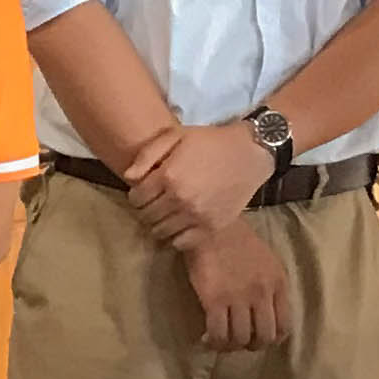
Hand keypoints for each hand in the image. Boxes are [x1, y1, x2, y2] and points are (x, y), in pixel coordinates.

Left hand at [127, 120, 274, 245]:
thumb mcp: (177, 135)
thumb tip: (129, 178)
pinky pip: (180, 243)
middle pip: (147, 217)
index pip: (136, 198)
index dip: (136, 195)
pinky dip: (175, 236)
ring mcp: (196, 216)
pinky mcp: (210, 228)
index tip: (143, 191)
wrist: (250, 153)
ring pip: (160, 232)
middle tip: (154, 202)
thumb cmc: (211, 142)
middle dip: (145, 210)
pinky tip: (180, 223)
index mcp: (169, 176)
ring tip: (166, 213)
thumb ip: (148, 154)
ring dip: (158, 224)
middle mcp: (180, 200)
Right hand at [183, 223, 293, 351]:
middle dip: (251, 345)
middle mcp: (262, 293)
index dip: (272, 339)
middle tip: (238, 341)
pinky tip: (207, 339)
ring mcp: (239, 297)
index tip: (257, 336)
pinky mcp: (215, 300)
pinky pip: (219, 334)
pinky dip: (214, 342)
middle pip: (264, 337)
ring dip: (230, 346)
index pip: (284, 326)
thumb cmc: (238, 240)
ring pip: (240, 339)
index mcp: (278, 282)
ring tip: (220, 340)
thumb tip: (262, 315)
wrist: (212, 224)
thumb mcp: (266, 261)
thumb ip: (270, 287)